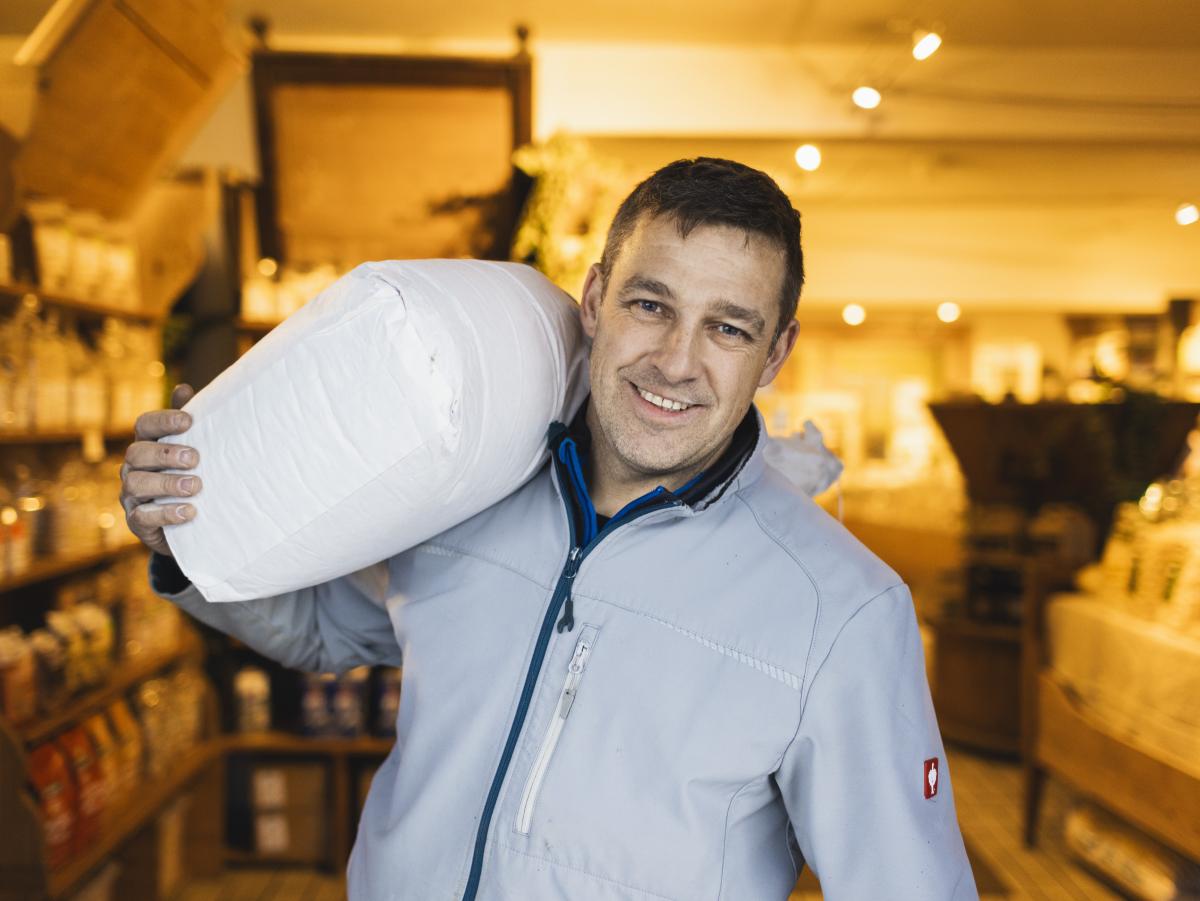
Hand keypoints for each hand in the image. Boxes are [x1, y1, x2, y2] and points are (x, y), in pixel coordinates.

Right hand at [120, 383, 201, 556]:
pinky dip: (166, 513)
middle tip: (195, 458)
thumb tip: (184, 388)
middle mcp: (133, 467)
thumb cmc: (188, 475)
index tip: (188, 421)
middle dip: (165, 454)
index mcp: (147, 445)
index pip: (144, 425)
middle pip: (137, 453)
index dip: (163, 420)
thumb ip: (188, 423)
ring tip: (195, 487)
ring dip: (167, 483)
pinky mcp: (137, 522)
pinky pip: (143, 516)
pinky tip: (189, 512)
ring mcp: (131, 495)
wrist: (188, 523)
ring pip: (137, 483)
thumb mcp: (192, 448)